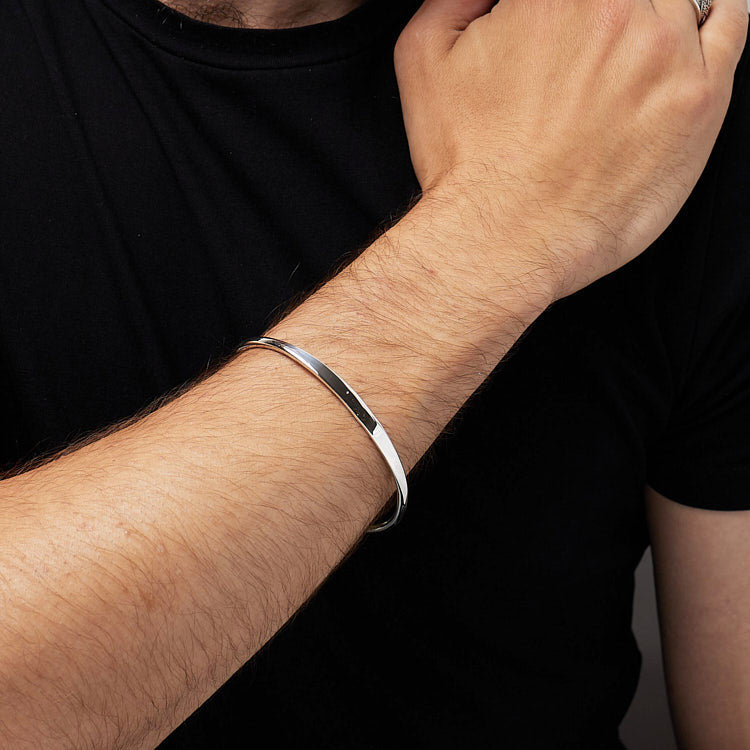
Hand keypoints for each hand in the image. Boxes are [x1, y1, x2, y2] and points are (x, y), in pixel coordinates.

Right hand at [394, 0, 747, 298]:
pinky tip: (694, 20)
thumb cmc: (465, 162)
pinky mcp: (700, 99)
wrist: (502, 238)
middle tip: (576, 50)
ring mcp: (667, 52)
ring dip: (648, 13)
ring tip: (622, 50)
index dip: (552, 9)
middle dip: (598, 11)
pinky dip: (718, 10)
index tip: (551, 27)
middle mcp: (619, 7)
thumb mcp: (423, 57)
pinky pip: (730, 24)